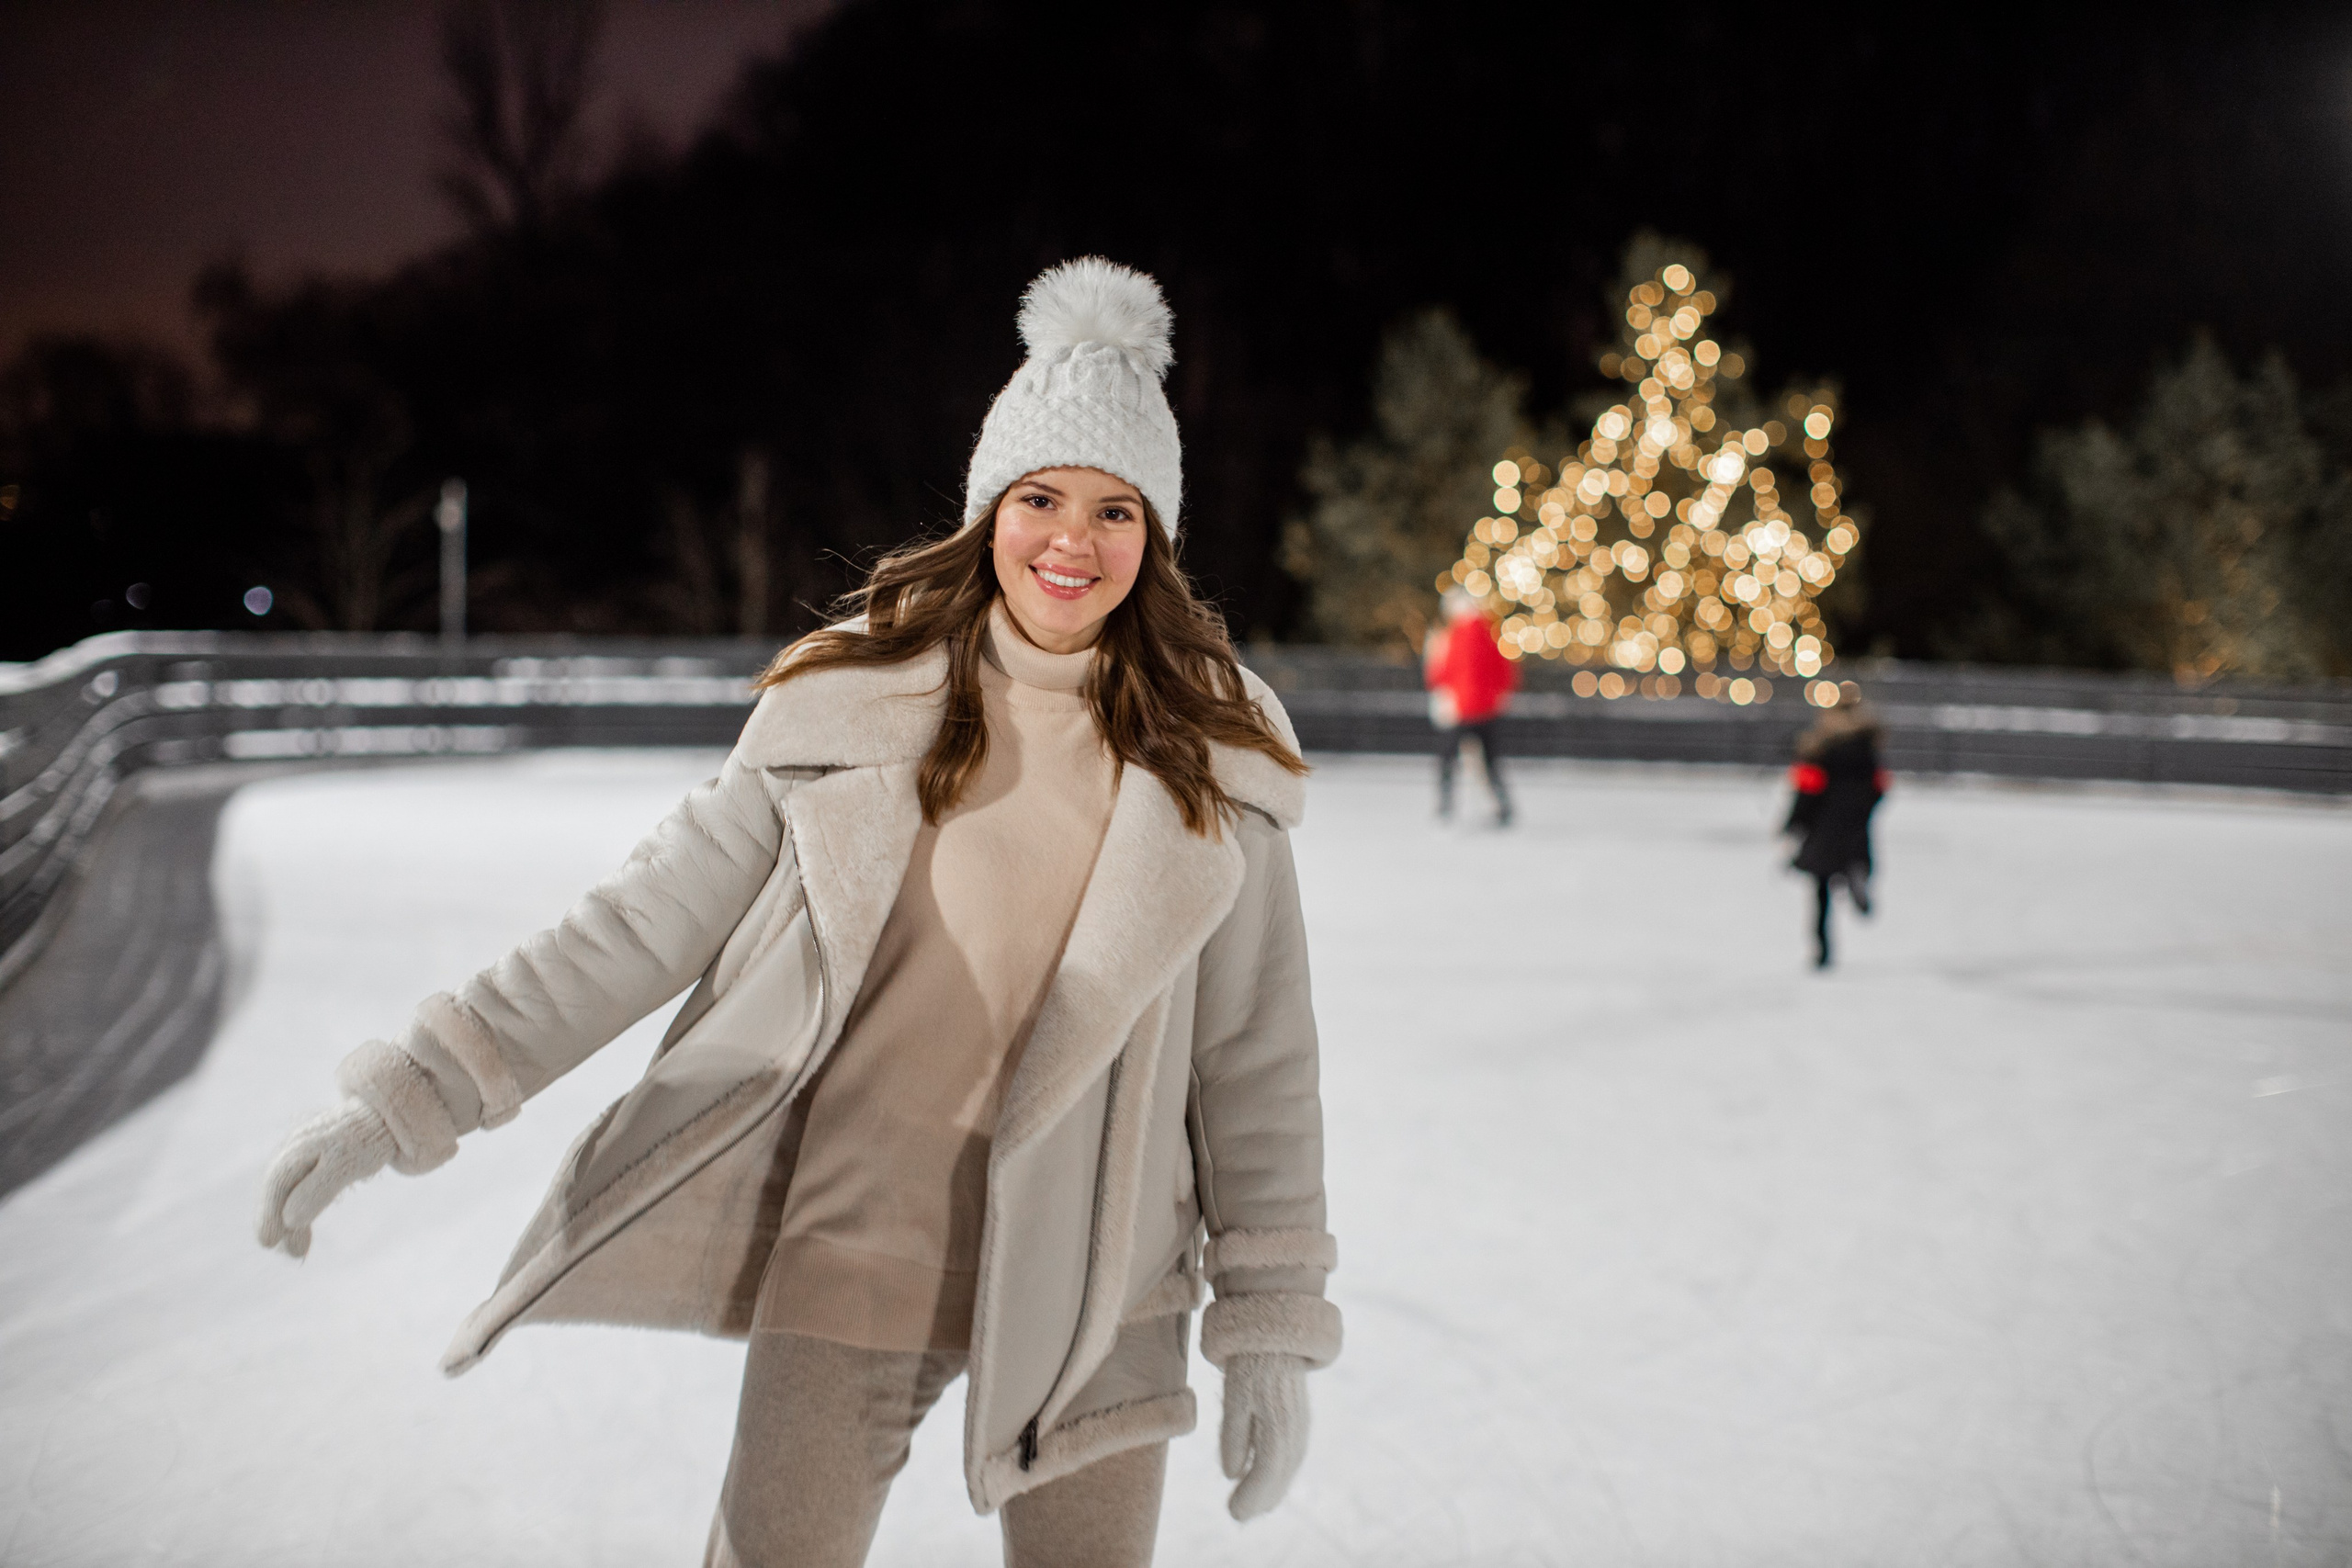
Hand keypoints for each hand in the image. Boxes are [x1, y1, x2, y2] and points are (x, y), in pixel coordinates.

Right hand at [257, 1100, 396, 1257]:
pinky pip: (297, 1183)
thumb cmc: (370, 1139)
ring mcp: (301, 1149)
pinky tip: (301, 1224)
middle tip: (291, 1254)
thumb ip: (317, 1190)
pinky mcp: (313, 1154)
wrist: (389, 1113)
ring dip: (287, 1219)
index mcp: (299, 1146)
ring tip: (296, 1250)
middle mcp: (293, 1146)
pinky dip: (297, 1205)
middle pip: (277, 1189)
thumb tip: (290, 1220)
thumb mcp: (347, 1164)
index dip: (268, 1215)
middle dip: (278, 1222)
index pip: (276, 1184)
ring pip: (285, 1188)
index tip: (268, 1244)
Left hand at [1219, 1352, 1310, 1519]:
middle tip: (1237, 1515)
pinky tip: (1268, 1482)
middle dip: (1260, 1498)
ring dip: (1272, 1489)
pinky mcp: (1300, 1421)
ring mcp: (1301, 1426)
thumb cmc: (1249, 1365)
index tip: (1233, 1513)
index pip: (1267, 1472)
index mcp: (1278, 1424)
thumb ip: (1233, 1436)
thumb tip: (1231, 1474)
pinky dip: (1279, 1475)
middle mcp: (1295, 1430)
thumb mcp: (1235, 1397)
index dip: (1251, 1495)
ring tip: (1253, 1506)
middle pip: (1280, 1475)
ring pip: (1288, 1468)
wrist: (1276, 1338)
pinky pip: (1291, 1456)